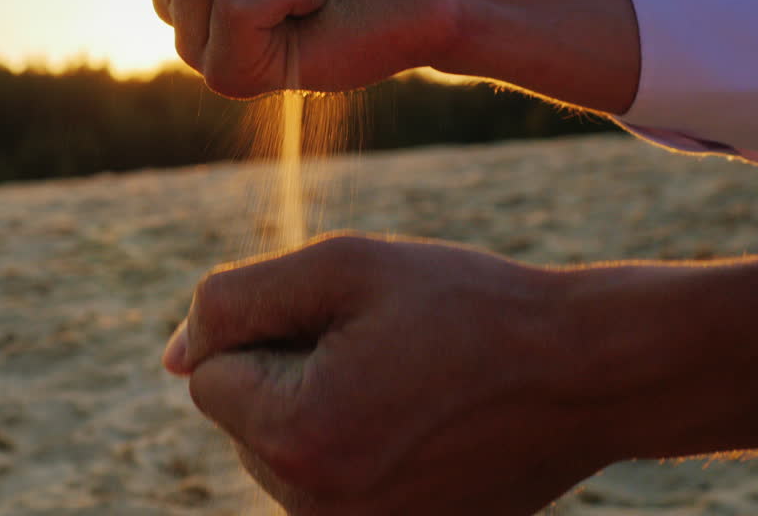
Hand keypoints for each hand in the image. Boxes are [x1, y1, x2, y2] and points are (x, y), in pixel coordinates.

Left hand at [163, 234, 606, 514]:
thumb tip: (172, 357)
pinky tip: (416, 418)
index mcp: (296, 441)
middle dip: (288, 370)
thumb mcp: (340, 267)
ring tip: (404, 382)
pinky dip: (352, 440)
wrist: (585, 373)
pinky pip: (324, 477)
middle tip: (382, 350)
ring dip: (319, 404)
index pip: (207, 374)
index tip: (347, 324)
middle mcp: (316, 510)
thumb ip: (232, 302)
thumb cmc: (465, 306)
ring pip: (278, 447)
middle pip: (240, 416)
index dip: (268, 329)